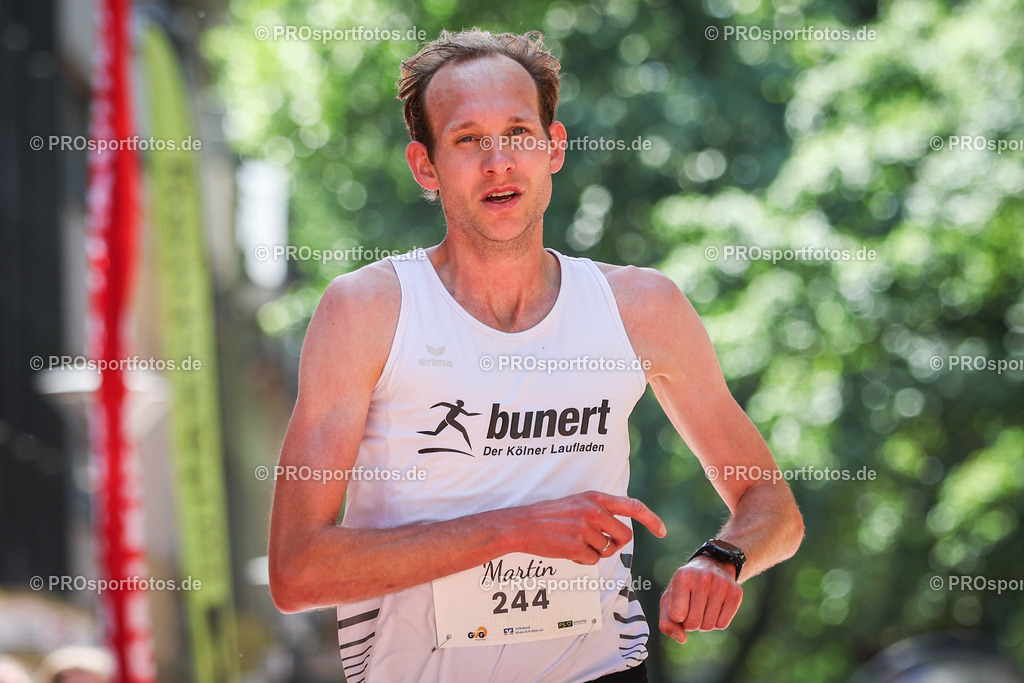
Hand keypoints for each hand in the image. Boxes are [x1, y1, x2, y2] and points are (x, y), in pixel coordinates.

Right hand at [512, 491, 666, 563]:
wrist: (523, 525)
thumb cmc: (551, 516)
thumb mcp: (578, 502)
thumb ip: (601, 510)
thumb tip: (623, 529)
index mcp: (596, 498)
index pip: (633, 506)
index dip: (651, 519)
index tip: (662, 531)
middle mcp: (593, 510)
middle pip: (625, 537)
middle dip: (616, 545)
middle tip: (599, 544)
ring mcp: (585, 528)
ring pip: (607, 550)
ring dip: (594, 552)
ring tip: (575, 542)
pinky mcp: (576, 546)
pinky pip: (592, 560)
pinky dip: (582, 559)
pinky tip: (567, 549)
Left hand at [659, 556, 742, 643]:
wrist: (711, 567)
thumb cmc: (685, 588)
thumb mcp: (669, 600)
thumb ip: (666, 623)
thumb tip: (682, 639)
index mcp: (682, 576)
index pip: (676, 616)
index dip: (677, 617)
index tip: (680, 606)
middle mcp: (703, 577)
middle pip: (693, 623)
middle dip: (690, 622)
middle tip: (692, 607)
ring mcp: (722, 583)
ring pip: (708, 626)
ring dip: (703, 623)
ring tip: (703, 606)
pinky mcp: (736, 592)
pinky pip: (722, 624)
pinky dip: (716, 622)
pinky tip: (715, 607)